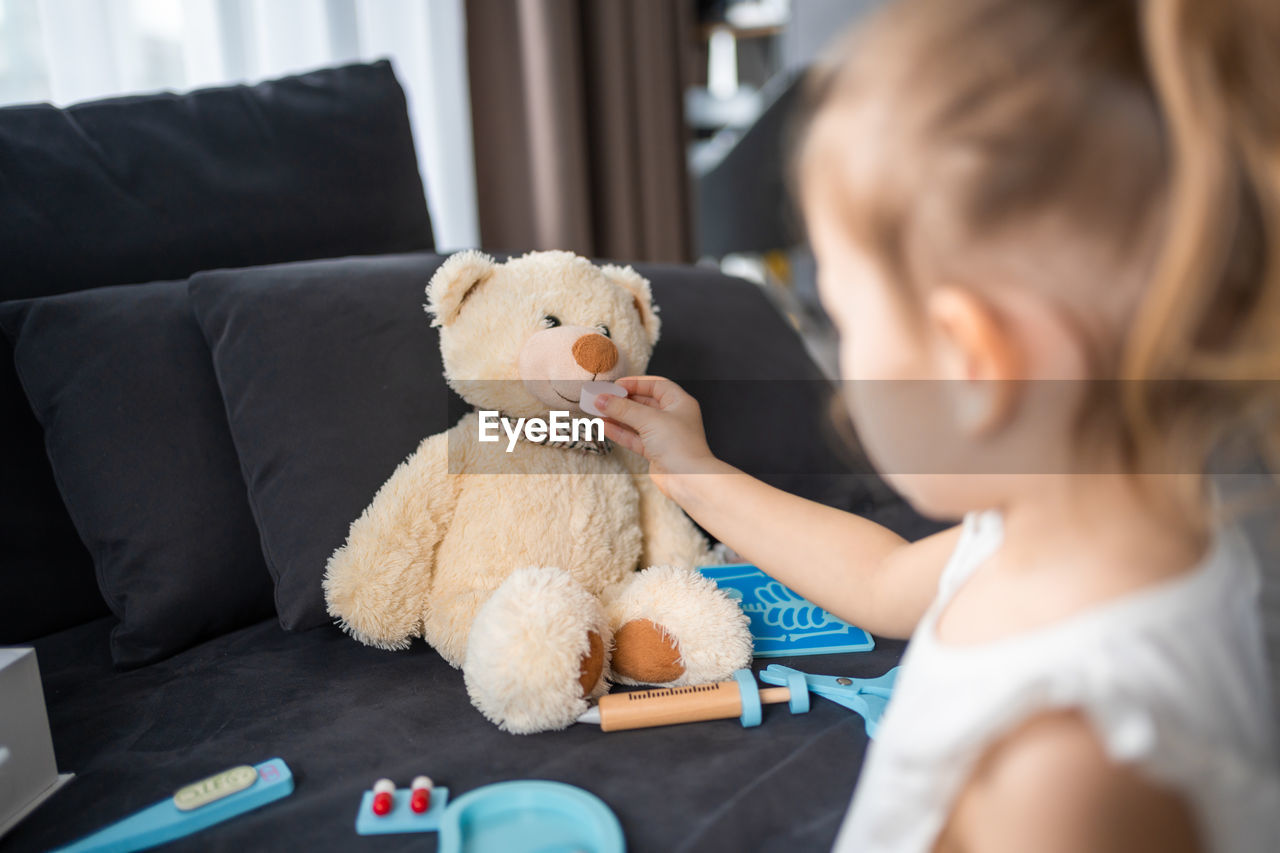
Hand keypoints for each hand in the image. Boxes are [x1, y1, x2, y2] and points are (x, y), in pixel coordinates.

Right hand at [596, 377, 719, 497]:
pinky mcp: (655, 451)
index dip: (636, 383)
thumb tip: (602, 399)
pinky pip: (634, 438)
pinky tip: (604, 426)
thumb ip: (624, 409)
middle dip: (622, 401)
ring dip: (618, 416)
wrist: (689, 479)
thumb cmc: (680, 445)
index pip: (656, 386)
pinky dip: (619, 432)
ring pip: (636, 421)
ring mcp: (663, 435)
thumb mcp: (650, 420)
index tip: (616, 385)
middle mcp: (673, 417)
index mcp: (680, 403)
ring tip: (598, 411)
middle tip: (602, 398)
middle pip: (644, 403)